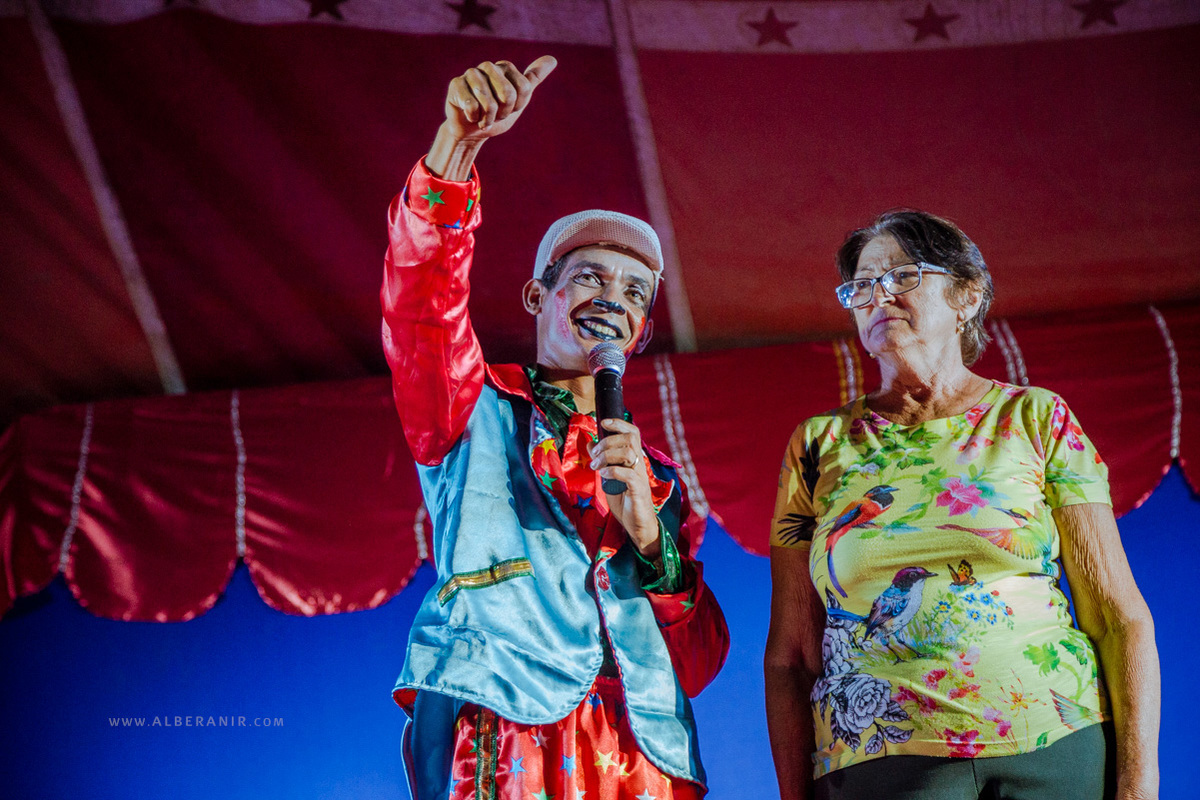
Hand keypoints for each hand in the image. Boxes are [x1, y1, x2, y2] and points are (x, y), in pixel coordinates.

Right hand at [427, 56, 556, 179]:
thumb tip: (552, 59)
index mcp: (505, 67)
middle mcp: (488, 66)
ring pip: (489, 101)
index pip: (524, 88)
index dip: (517, 105)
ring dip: (488, 117)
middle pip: (508, 94)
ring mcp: (470, 74)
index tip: (508, 108)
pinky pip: (472, 106)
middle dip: (503, 112)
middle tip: (495, 114)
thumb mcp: (519, 99)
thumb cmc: (496, 114)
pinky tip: (470, 116)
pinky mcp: (455, 85)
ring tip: (483, 117)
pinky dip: (474, 118)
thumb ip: (533, 79)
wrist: (472, 131)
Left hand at [590, 418, 660, 557]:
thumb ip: (601, 460)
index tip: (602, 422)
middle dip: (607, 442)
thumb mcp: (609, 477)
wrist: (638, 525)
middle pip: (629, 438)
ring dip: (607, 456)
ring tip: (597, 466)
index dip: (619, 423)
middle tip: (595, 455)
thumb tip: (590, 442)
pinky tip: (604, 476)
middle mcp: (639, 464)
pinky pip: (628, 474)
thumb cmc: (625, 501)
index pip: (633, 432)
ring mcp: (640, 476)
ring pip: (628, 452)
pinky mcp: (638, 490)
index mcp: (634, 459)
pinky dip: (613, 471)